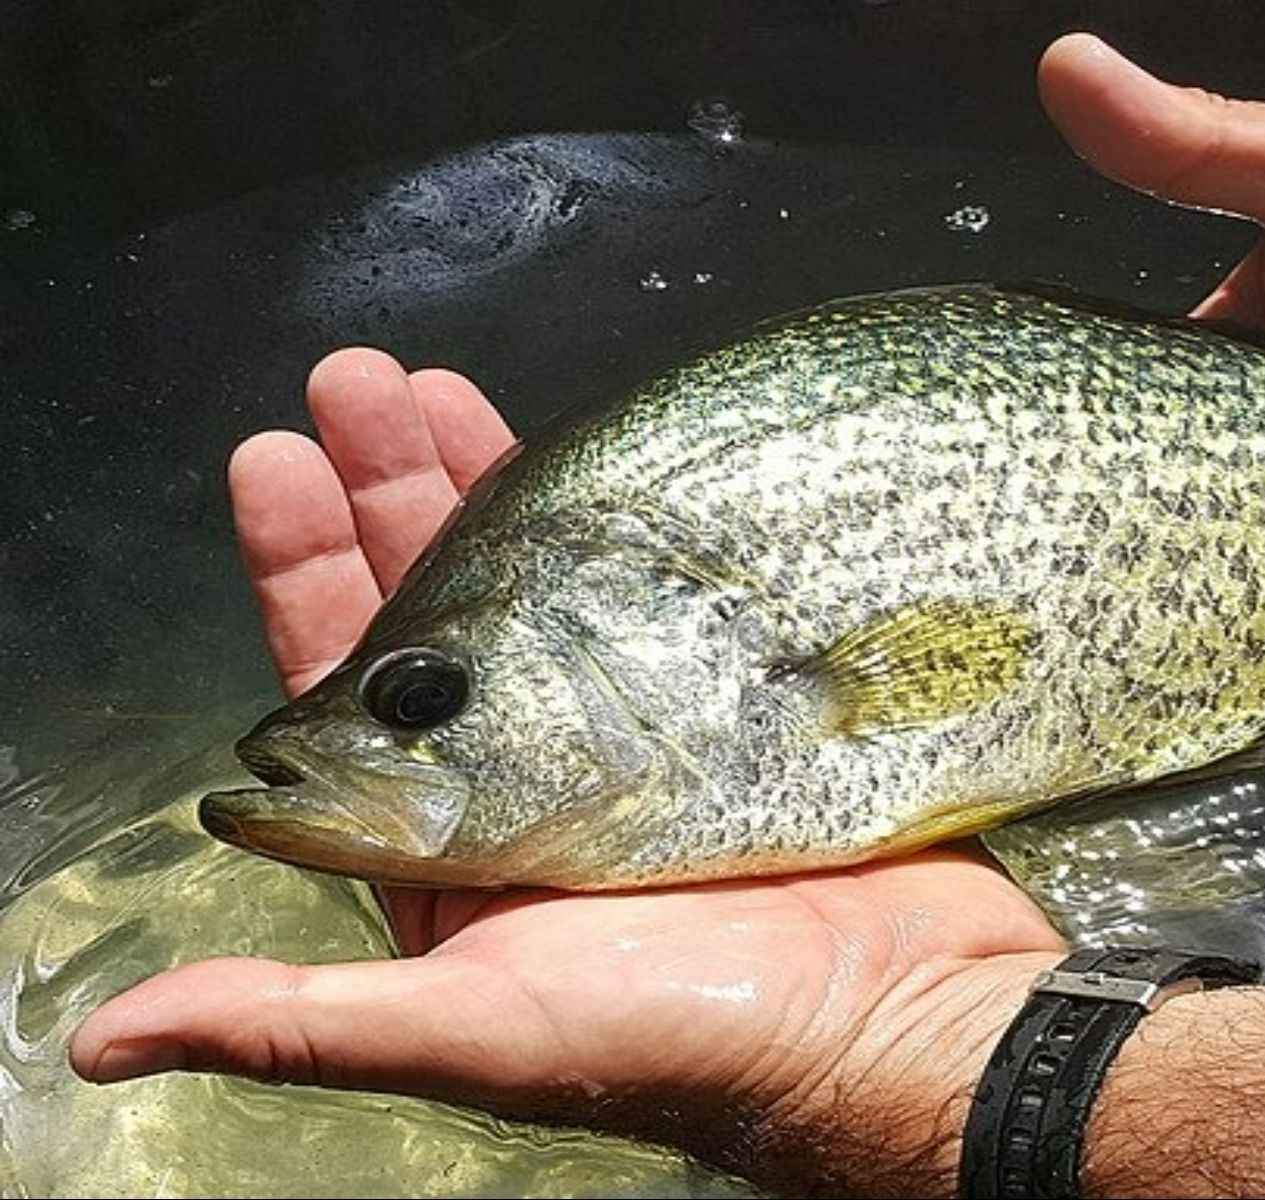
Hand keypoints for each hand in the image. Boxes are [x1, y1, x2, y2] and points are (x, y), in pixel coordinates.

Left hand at [70, 349, 1062, 1194]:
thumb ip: (308, 1023)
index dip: (305, 576)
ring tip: (434, 383)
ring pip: (539, 587)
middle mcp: (532, 787)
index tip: (273, 465)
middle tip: (351, 385)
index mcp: (452, 854)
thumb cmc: (692, 1038)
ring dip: (486, 481)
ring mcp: (637, 737)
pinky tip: (588, 448)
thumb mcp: (483, 1029)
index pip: (347, 694)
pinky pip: (659, 590)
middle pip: (437, 615)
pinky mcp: (731, 704)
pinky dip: (617, 519)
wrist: (900, 1020)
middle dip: (384, 495)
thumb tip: (109, 1044)